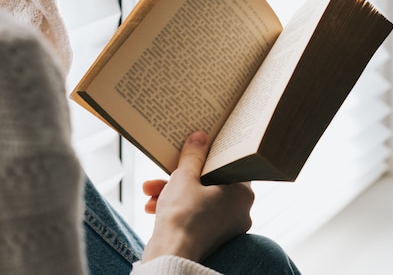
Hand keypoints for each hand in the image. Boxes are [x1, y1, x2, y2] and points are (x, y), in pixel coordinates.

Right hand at [141, 131, 254, 262]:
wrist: (170, 255)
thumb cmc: (183, 215)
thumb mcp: (185, 176)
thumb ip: (193, 155)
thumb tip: (200, 137)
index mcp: (242, 193)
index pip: (230, 165)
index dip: (211, 154)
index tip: (197, 149)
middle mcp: (239, 210)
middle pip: (210, 182)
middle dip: (181, 176)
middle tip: (167, 169)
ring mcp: (225, 226)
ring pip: (198, 199)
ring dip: (171, 191)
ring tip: (150, 188)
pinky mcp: (209, 237)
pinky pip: (194, 215)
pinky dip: (174, 208)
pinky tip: (150, 205)